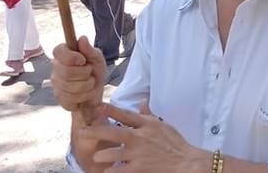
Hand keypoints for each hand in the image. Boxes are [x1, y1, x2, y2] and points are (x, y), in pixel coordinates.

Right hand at [52, 37, 106, 112]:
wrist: (97, 91)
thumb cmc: (95, 70)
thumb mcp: (97, 58)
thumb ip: (90, 50)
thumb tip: (82, 38)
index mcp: (63, 54)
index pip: (58, 51)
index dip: (71, 57)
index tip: (82, 60)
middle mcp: (56, 68)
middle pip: (66, 72)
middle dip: (85, 73)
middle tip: (90, 72)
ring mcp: (56, 84)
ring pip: (69, 87)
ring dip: (87, 86)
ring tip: (90, 83)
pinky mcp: (60, 98)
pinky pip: (69, 100)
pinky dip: (83, 97)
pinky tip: (85, 94)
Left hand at [79, 103, 203, 171]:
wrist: (186, 162)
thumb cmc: (175, 143)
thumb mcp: (162, 125)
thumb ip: (148, 115)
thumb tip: (142, 101)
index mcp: (146, 125)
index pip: (125, 114)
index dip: (110, 109)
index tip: (97, 106)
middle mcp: (140, 138)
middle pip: (113, 131)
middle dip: (95, 131)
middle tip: (82, 132)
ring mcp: (138, 154)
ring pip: (113, 153)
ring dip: (102, 155)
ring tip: (96, 157)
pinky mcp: (139, 169)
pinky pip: (120, 169)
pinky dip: (112, 170)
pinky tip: (107, 171)